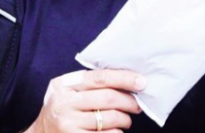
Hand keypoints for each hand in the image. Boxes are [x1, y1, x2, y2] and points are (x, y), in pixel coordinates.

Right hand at [28, 70, 145, 132]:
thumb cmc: (63, 110)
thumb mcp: (68, 91)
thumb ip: (89, 84)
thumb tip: (127, 80)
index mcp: (64, 84)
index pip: (100, 77)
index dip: (123, 78)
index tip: (141, 82)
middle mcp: (64, 103)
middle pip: (108, 98)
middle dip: (129, 101)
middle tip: (137, 105)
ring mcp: (68, 123)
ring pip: (110, 119)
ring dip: (124, 119)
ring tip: (126, 120)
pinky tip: (115, 131)